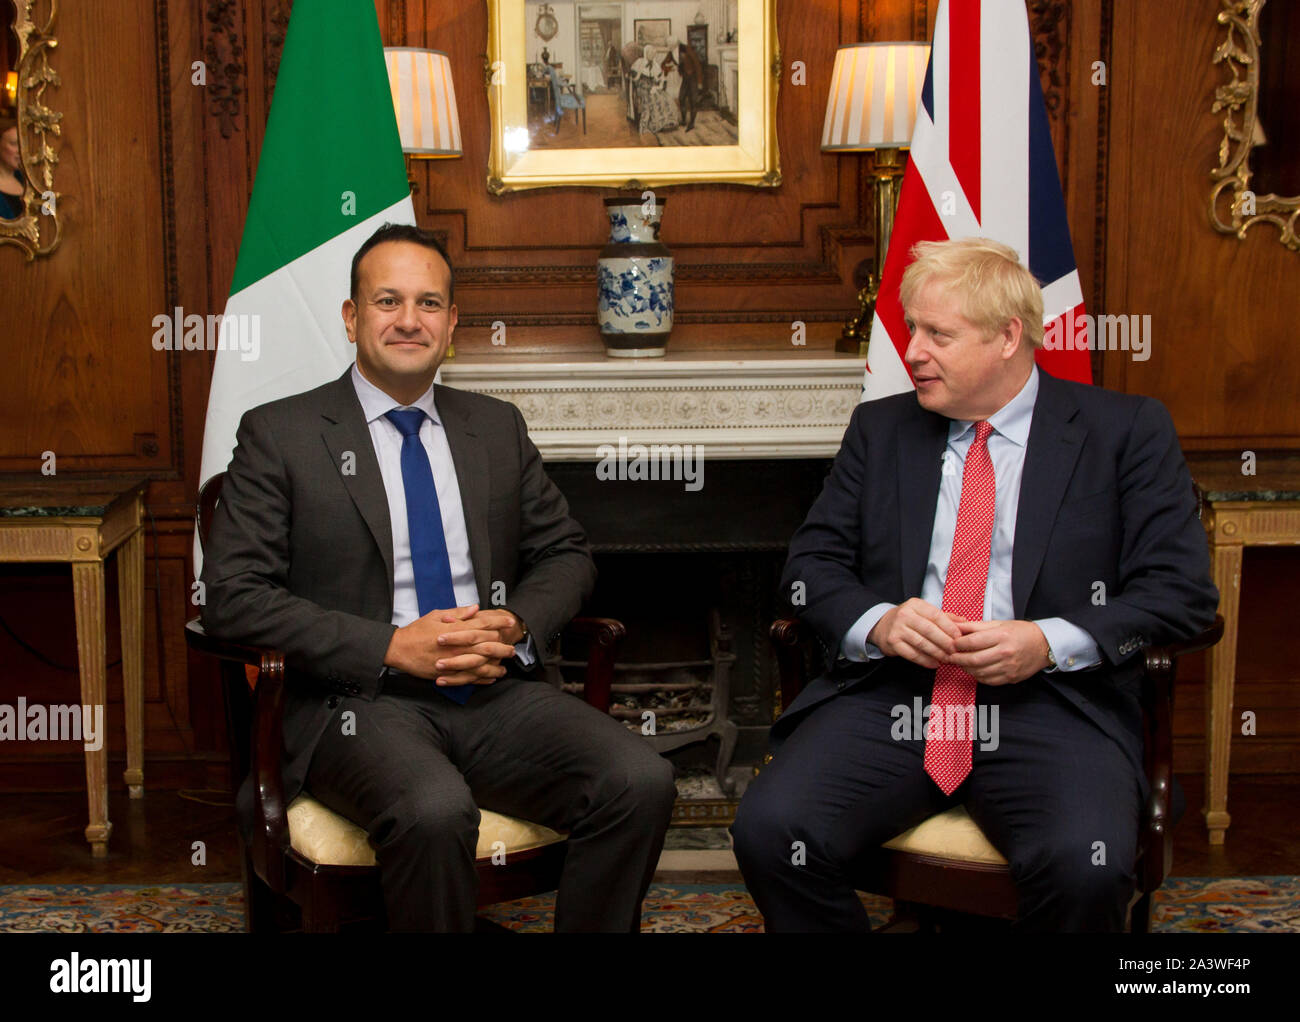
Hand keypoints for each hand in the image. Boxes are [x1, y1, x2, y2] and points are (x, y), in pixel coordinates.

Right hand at [383, 604, 511, 684]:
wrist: (399, 649)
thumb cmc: (417, 630)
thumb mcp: (436, 615)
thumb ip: (458, 613)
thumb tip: (475, 608)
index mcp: (455, 628)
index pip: (482, 624)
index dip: (498, 622)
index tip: (510, 621)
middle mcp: (457, 645)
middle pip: (486, 646)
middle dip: (502, 647)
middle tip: (513, 648)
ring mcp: (453, 661)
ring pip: (480, 665)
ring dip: (495, 666)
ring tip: (506, 667)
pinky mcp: (448, 673)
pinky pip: (469, 678)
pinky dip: (481, 678)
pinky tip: (490, 678)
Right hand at [867, 598, 964, 668]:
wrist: (882, 625)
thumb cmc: (909, 620)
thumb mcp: (924, 613)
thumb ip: (945, 617)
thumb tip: (965, 622)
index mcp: (915, 604)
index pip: (936, 615)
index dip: (949, 627)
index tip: (959, 638)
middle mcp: (905, 615)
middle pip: (930, 630)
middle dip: (945, 642)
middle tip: (955, 651)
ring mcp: (897, 629)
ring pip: (921, 643)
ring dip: (936, 653)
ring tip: (946, 659)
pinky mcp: (892, 643)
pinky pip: (912, 654)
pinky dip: (925, 660)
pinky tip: (934, 663)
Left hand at [946, 619, 1051, 685]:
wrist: (1043, 645)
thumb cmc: (1020, 632)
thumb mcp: (998, 624)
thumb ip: (975, 626)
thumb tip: (956, 626)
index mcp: (1001, 636)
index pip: (973, 642)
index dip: (958, 644)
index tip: (951, 643)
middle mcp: (1005, 652)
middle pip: (974, 659)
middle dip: (958, 658)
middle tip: (950, 656)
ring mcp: (1009, 667)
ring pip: (979, 672)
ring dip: (966, 668)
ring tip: (960, 662)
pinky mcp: (1011, 677)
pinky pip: (988, 680)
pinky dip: (977, 676)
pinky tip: (973, 670)